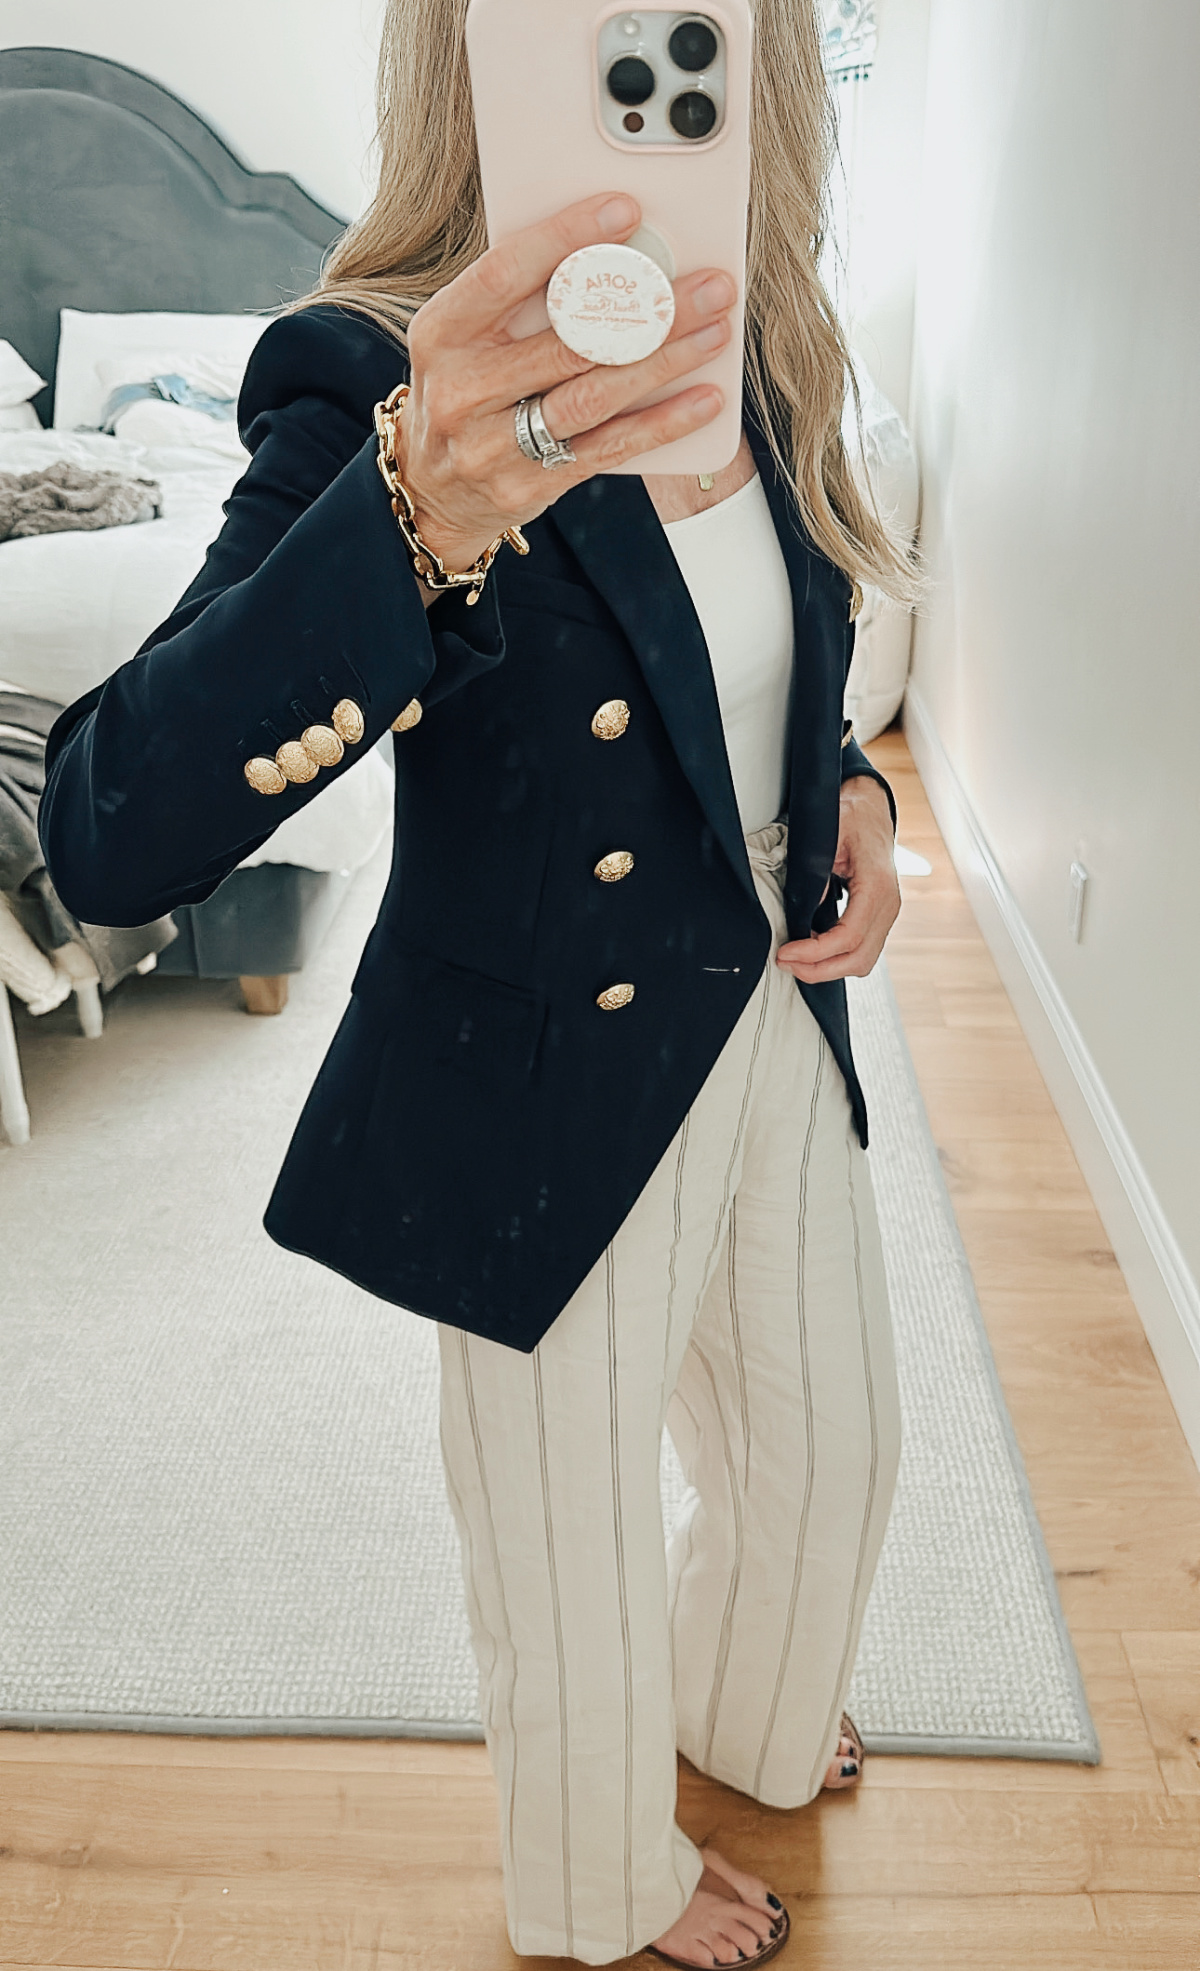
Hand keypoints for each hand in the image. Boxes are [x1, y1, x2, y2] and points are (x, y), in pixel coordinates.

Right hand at [398, 192, 735, 578]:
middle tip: (708, 285)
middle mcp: (461, 388)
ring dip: (663, 362)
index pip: (505, 273)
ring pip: (593, 396)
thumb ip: (520, 300)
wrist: (433, 489)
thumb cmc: (465, 389)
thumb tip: (614, 251)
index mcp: (441, 332)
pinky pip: (607, 449)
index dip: (566, 237)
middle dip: (648, 310)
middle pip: (568, 340)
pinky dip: (661, 423)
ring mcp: (492, 444)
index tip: (626, 211)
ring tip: (714, 333)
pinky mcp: (528, 485)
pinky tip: (702, 400)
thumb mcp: (466, 337)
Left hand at [776, 776, 899, 982]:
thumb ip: (818, 867)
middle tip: (786, 963)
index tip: (787, 952)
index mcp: (878, 885)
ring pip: (863, 961)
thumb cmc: (854, 817)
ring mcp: (887, 913)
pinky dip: (837, 959)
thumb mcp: (831, 831)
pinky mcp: (880, 917)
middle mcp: (888, 905)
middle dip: (819, 969)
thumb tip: (807, 904)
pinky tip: (813, 950)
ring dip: (828, 968)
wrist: (871, 811)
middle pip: (858, 958)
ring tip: (796, 960)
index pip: (849, 936)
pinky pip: (863, 951)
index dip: (815, 952)